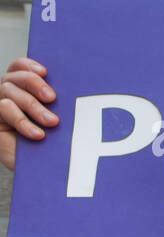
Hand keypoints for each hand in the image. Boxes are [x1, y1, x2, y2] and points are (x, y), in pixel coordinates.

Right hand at [0, 57, 58, 171]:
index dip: (29, 64)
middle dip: (34, 83)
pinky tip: (37, 134)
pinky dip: (22, 121)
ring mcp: (0, 107)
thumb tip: (82, 92)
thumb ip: (61, 106)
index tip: (46, 71)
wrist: (39, 172)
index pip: (20, 67)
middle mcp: (8, 95)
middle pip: (16, 77)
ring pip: (9, 91)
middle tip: (53, 98)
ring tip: (52, 122)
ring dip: (32, 106)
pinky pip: (3, 109)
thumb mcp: (58, 122)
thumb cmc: (51, 144)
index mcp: (23, 89)